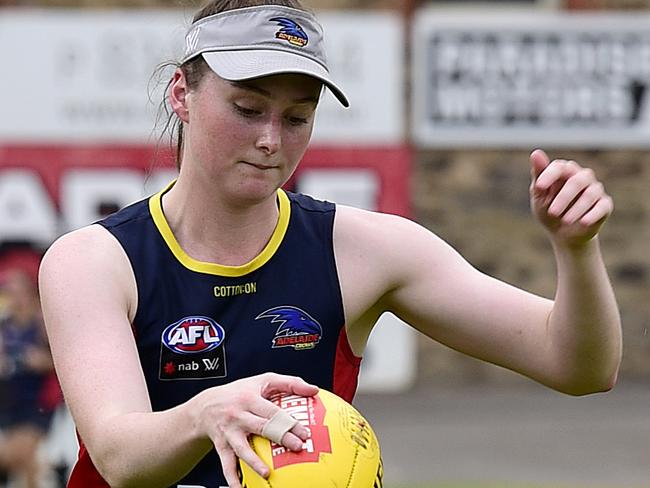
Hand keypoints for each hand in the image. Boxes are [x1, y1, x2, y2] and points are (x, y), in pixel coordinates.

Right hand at [193, 373, 317, 487]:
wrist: (206, 406)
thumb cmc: (240, 392)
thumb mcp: (263, 380)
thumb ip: (289, 382)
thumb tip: (313, 389)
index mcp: (250, 399)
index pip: (273, 411)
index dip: (289, 422)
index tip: (305, 432)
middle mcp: (238, 415)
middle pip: (261, 428)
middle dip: (280, 438)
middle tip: (297, 447)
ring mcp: (229, 432)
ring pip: (242, 449)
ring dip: (254, 462)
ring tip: (267, 473)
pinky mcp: (222, 446)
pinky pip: (227, 464)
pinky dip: (232, 478)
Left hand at [529, 149, 612, 246]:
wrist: (562, 233)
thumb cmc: (548, 210)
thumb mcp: (539, 195)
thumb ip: (539, 175)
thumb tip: (536, 153)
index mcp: (565, 171)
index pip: (560, 167)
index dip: (549, 175)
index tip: (539, 187)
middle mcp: (582, 177)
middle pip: (577, 181)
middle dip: (563, 197)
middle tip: (552, 212)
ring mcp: (595, 190)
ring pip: (590, 193)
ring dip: (577, 208)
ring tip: (565, 221)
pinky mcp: (605, 205)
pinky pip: (603, 206)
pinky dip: (593, 214)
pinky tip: (584, 222)